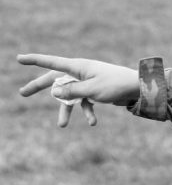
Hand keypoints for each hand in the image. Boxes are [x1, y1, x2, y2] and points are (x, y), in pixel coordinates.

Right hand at [17, 54, 139, 127]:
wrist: (139, 89)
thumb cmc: (116, 85)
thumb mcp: (92, 90)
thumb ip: (72, 91)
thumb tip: (53, 91)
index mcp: (77, 67)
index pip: (51, 62)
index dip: (34, 60)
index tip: (19, 58)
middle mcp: (80, 73)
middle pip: (54, 79)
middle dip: (39, 87)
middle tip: (22, 93)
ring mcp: (87, 83)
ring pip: (70, 96)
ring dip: (66, 111)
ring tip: (61, 126)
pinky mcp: (95, 92)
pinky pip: (86, 103)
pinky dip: (88, 113)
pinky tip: (92, 123)